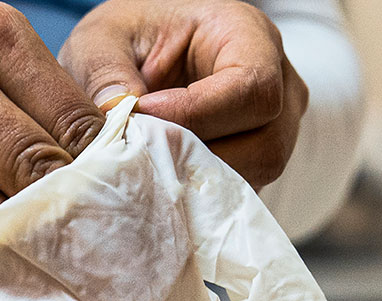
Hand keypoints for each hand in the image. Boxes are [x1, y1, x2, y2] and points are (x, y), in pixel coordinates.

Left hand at [59, 0, 307, 188]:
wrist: (140, 52)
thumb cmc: (131, 36)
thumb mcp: (103, 37)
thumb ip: (105, 71)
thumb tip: (118, 118)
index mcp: (248, 33)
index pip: (252, 88)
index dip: (198, 115)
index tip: (145, 119)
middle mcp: (279, 80)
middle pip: (266, 142)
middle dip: (200, 157)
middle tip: (142, 152)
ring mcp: (278, 123)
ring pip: (259, 170)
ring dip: (201, 176)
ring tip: (150, 163)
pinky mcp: (260, 156)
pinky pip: (244, 184)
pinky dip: (202, 186)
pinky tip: (165, 173)